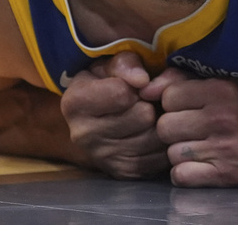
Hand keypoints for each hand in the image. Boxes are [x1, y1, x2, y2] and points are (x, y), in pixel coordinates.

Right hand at [59, 51, 168, 178]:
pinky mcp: (124, 173)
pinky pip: (160, 156)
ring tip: (151, 114)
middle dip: (151, 103)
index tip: (135, 84)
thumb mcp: (111, 63)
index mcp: (75, 102)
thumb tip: (142, 80)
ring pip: (155, 137)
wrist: (98, 116)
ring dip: (160, 123)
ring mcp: (103, 158)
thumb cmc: (106, 82)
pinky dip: (163, 142)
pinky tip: (153, 132)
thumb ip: (126, 64)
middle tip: (146, 100)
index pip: (123, 93)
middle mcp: (83, 135)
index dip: (138, 84)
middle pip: (143, 116)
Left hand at [144, 74, 237, 186]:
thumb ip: (185, 79)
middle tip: (189, 130)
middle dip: (172, 129)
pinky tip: (199, 165)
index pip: (168, 96)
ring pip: (171, 153)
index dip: (172, 103)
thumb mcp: (228, 83)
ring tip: (198, 147)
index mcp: (222, 90)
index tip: (186, 108)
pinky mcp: (227, 176)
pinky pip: (182, 176)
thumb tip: (145, 89)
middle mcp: (222, 118)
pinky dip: (185, 173)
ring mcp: (225, 150)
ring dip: (180, 152)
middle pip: (165, 126)